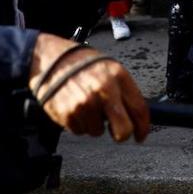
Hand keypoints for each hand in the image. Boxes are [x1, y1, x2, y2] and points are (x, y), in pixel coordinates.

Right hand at [28, 34, 149, 141]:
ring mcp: (86, 103)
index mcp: (118, 76)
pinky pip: (79, 130)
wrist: (50, 58)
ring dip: (93, 124)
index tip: (140, 135)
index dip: (143, 128)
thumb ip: (123, 89)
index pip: (139, 109)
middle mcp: (104, 90)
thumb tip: (134, 113)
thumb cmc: (80, 62)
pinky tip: (74, 106)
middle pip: (123, 130)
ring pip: (98, 132)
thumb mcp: (109, 67)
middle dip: (121, 134)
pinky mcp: (69, 113)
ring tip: (85, 105)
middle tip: (115, 130)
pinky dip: (77, 123)